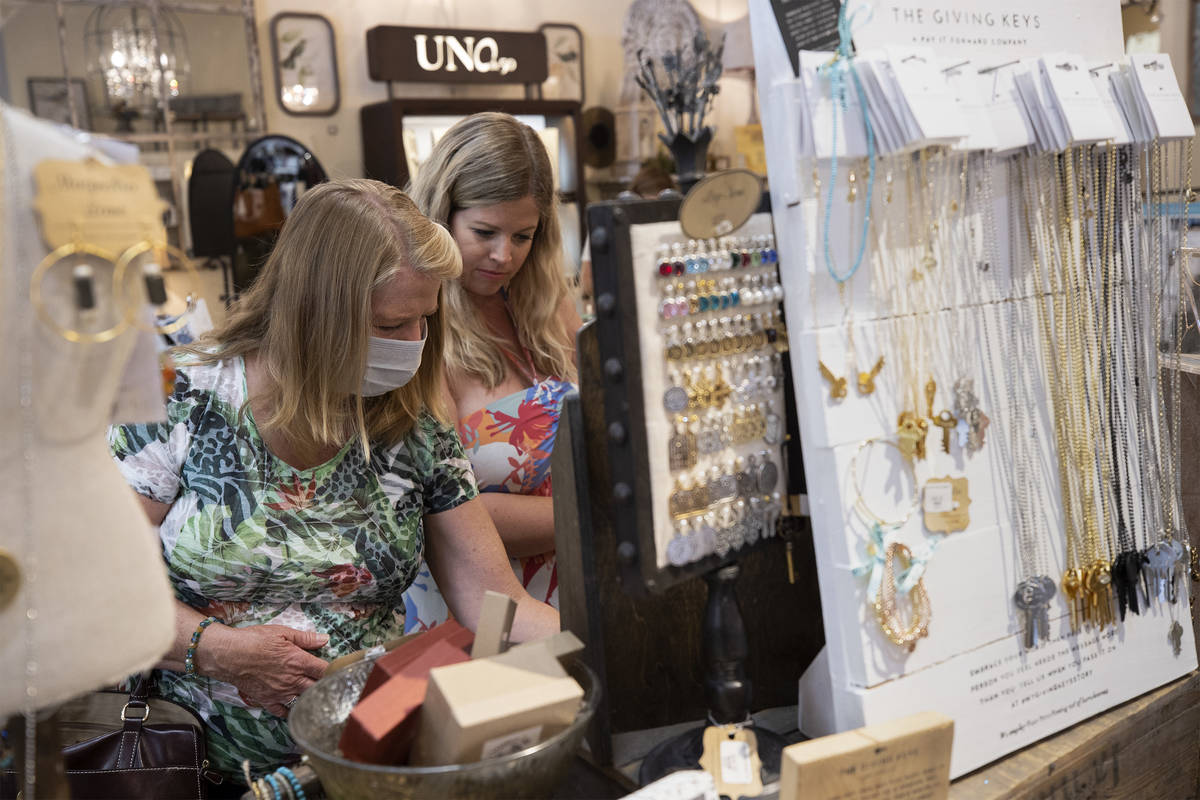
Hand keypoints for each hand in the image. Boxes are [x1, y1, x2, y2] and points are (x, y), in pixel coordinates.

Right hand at [198, 624, 329, 716]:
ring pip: (303, 702)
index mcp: (298, 661)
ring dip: (311, 700)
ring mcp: (280, 692)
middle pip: (317, 689)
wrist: (228, 655)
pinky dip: (290, 711)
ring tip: (320, 700)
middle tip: (335, 688)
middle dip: (327, 688)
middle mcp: (292, 680)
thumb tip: (325, 639)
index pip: (325, 671)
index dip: (336, 672)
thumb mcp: (282, 632)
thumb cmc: (254, 640)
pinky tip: (296, 709)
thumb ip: (305, 638)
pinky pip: (282, 711)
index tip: (343, 673)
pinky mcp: (266, 700)